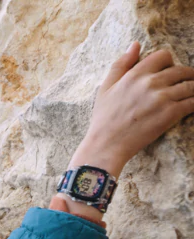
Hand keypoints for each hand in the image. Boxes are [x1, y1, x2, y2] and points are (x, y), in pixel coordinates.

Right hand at [72, 42, 193, 176]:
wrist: (106, 145)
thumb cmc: (104, 118)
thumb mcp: (105, 88)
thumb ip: (120, 64)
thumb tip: (135, 45)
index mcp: (135, 74)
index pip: (164, 55)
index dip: (168, 62)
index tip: (167, 72)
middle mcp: (151, 83)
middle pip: (181, 70)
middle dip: (186, 76)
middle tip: (184, 84)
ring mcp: (162, 98)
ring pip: (191, 85)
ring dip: (192, 89)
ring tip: (189, 95)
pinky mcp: (171, 113)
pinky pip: (192, 102)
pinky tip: (190, 106)